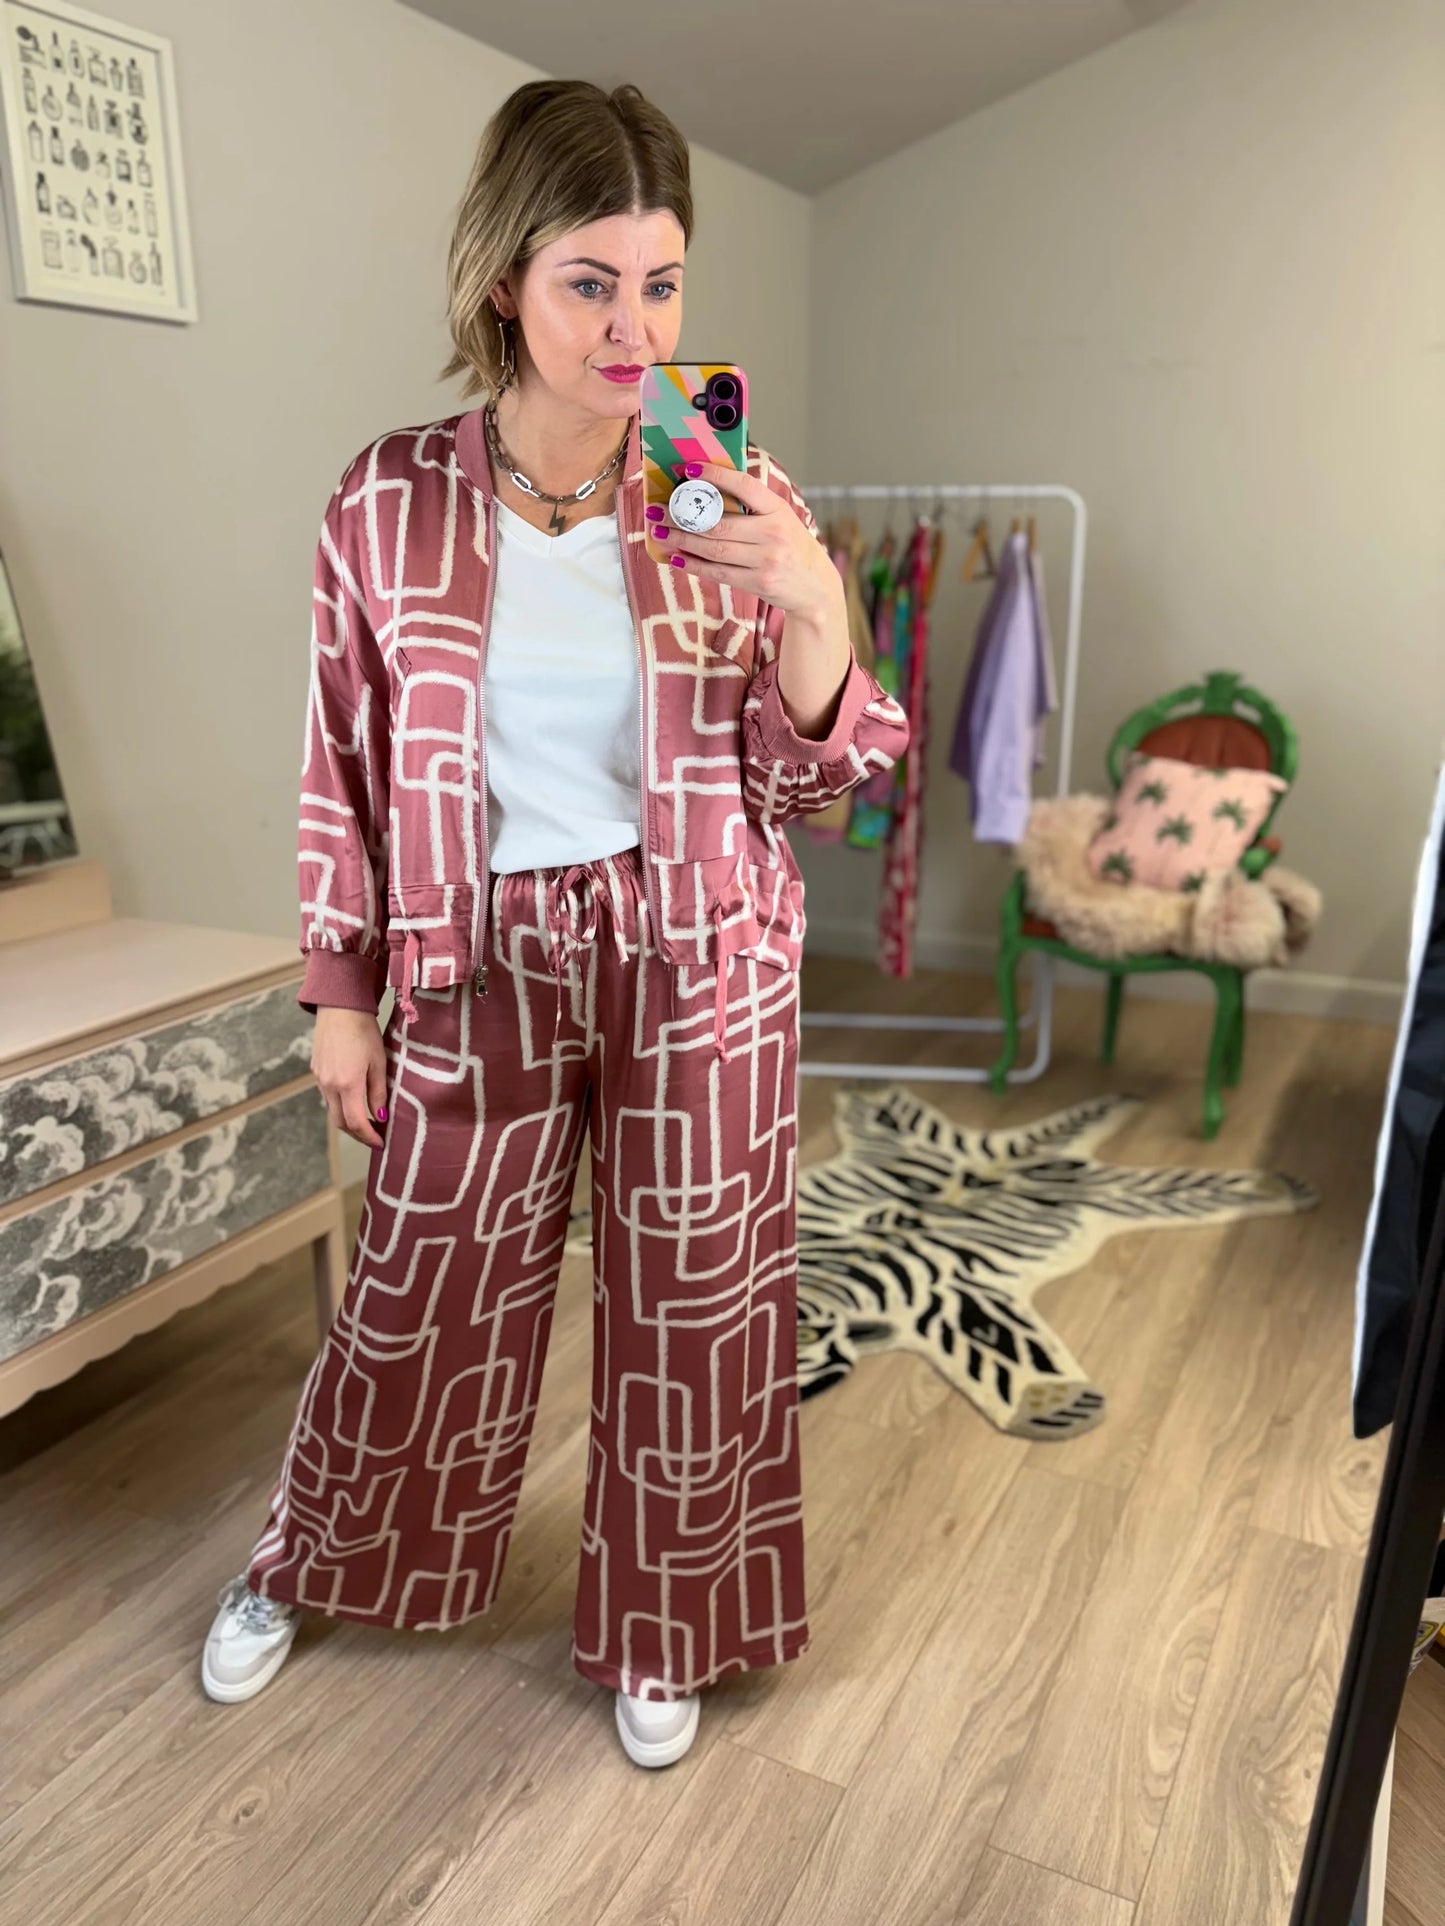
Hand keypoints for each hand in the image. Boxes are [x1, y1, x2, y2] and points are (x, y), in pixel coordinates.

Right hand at [312, 1006, 388, 1147]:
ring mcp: (320, 1079)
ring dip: (348, 1121)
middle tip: (373, 1138)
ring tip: (366, 1122)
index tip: (380, 1143)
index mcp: (347, 1084)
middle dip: (357, 1134)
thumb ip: (378, 1092)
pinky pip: (328, 1096)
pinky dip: (340, 1106)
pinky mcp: (316, 1071)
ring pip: (332, 1110)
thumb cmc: (364, 1032)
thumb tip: (380, 1116)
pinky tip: (353, 1102)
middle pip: (341, 1122)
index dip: (368, 1137)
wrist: (340, 1008)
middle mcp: (329, 1085)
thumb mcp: (379, 1062)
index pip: (357, 1122)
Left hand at [651, 462, 840, 622]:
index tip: (689, 469)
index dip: (715, 475)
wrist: (815, 587)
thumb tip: (706, 491)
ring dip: (681, 540)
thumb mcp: (781, 518)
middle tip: (658, 511)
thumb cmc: (791, 547)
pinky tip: (676, 557)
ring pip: (714, 549)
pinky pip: (718, 572)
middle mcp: (774, 533)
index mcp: (778, 509)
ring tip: (660, 532)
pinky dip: (693, 564)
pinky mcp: (758, 583)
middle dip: (683, 516)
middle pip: (719, 523)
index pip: (744, 485)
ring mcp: (767, 560)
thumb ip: (752, 507)